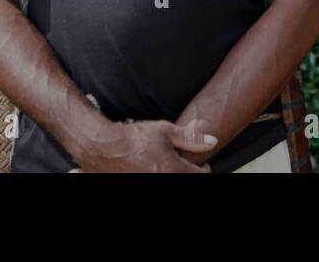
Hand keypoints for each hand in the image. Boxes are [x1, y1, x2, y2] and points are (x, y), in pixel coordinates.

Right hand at [74, 119, 216, 172]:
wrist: (104, 147)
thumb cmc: (135, 138)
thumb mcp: (165, 131)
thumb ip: (191, 138)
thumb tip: (213, 141)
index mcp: (173, 169)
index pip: (200, 176)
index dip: (204, 169)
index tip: (201, 164)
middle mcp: (162, 181)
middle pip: (186, 180)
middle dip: (189, 173)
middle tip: (184, 166)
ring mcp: (149, 185)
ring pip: (173, 182)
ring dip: (175, 176)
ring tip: (167, 167)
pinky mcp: (138, 187)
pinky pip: (156, 183)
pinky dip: (161, 176)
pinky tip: (155, 170)